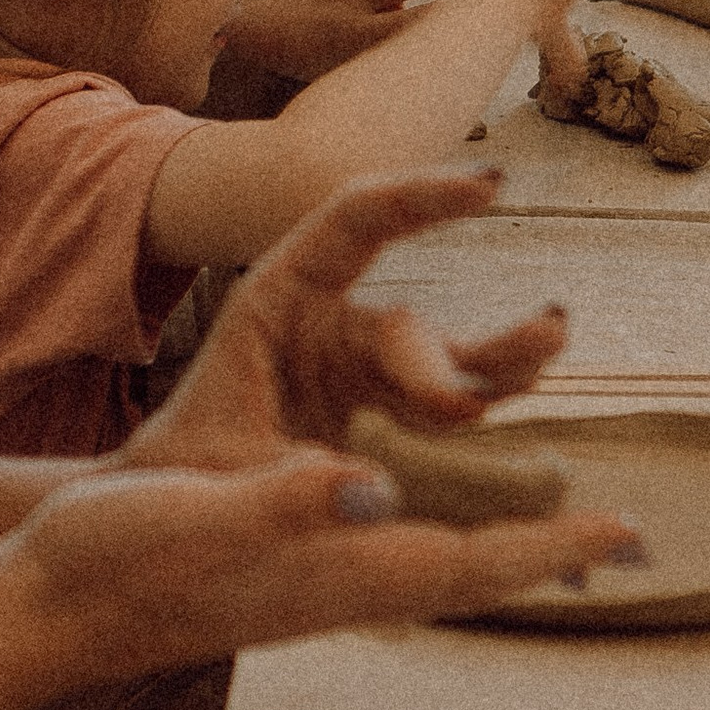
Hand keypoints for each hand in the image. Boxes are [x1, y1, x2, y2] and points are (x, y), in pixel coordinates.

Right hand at [0, 447, 641, 691]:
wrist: (49, 610)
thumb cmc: (117, 559)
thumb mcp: (199, 515)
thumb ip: (285, 504)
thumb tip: (367, 487)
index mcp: (334, 570)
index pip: (468, 563)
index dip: (551, 549)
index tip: (631, 536)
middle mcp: (338, 584)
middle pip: (468, 573)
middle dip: (544, 551)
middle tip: (623, 536)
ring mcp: (310, 585)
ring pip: (432, 566)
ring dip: (497, 542)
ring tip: (555, 524)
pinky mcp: (280, 574)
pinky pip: (387, 559)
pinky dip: (434, 535)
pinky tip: (426, 515)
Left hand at [124, 172, 575, 467]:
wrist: (157, 526)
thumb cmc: (173, 490)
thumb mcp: (212, 483)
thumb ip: (285, 490)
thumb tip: (376, 499)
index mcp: (274, 304)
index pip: (355, 220)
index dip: (422, 195)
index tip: (491, 183)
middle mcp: (325, 325)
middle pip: (408, 321)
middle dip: (466, 343)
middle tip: (535, 338)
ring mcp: (359, 367)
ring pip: (442, 355)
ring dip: (498, 357)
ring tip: (552, 336)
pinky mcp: (383, 411)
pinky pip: (448, 398)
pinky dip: (486, 398)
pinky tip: (526, 392)